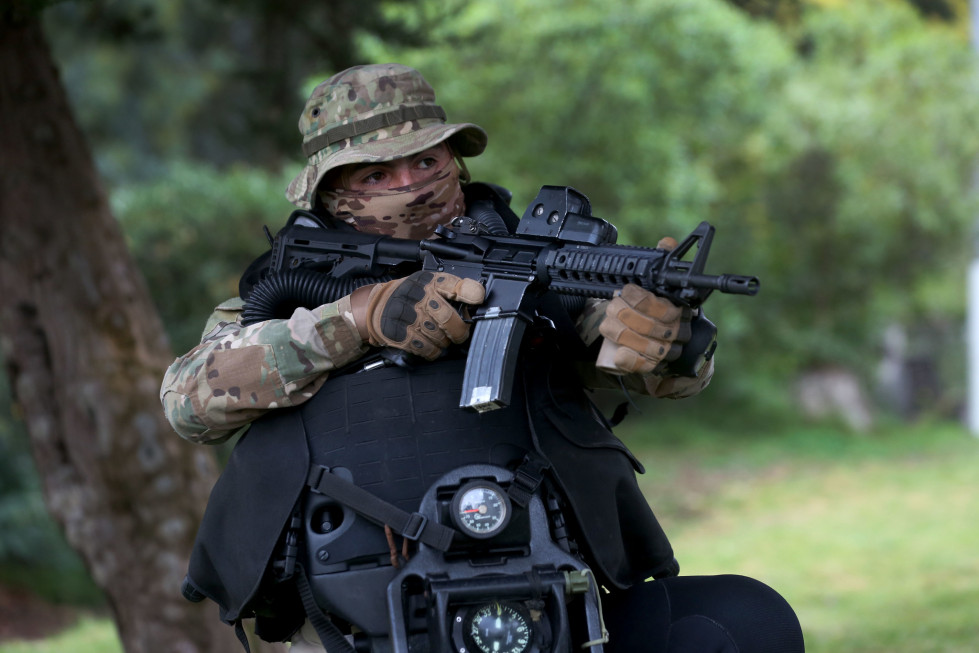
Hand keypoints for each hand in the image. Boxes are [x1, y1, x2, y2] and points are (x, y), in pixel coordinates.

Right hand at [351, 271, 484, 359]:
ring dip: (444, 342)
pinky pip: (427, 349)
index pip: (457, 286)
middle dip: (459, 331)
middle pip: (449, 319)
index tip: (478, 300)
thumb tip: (476, 302)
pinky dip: (432, 351)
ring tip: (440, 336)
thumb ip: (451, 291)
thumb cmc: (409, 295)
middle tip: (460, 333)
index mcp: (431, 282)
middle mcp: (420, 298)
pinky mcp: (401, 335)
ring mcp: (410, 317)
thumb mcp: (428, 283)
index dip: (472, 294)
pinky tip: (430, 344)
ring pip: (440, 337)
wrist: (376, 305)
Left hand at [596, 237, 690, 374]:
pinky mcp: (651, 366)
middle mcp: (675, 332)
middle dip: (624, 314)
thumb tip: (667, 242)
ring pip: (640, 344)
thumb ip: (665, 261)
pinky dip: (627, 359)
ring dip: (619, 332)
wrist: (674, 343)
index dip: (639, 299)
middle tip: (613, 305)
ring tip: (608, 322)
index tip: (626, 291)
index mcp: (680, 310)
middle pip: (647, 326)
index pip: (660, 307)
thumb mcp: (665, 284)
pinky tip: (617, 352)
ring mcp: (664, 352)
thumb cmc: (664, 308)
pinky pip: (640, 365)